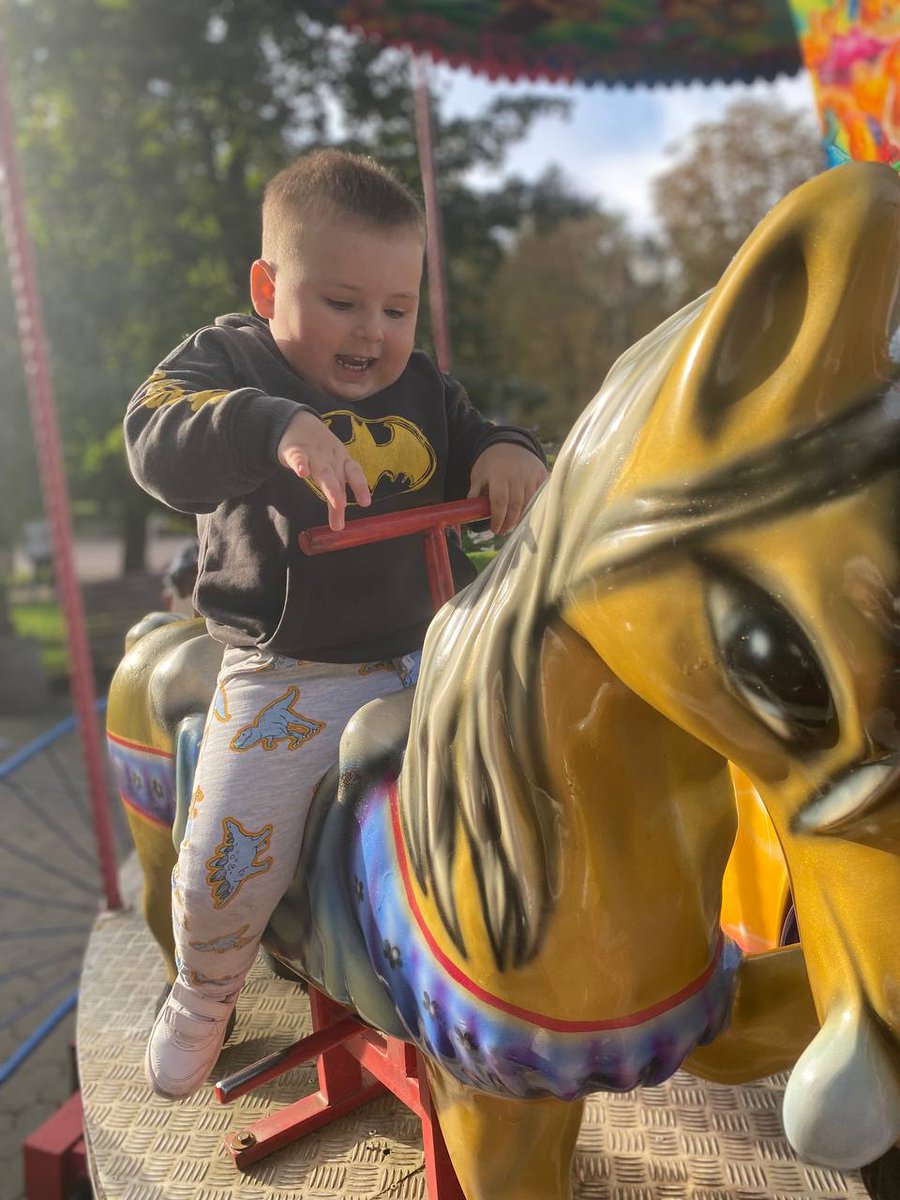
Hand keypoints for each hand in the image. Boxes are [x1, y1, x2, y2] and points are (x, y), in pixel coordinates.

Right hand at [277, 410, 370, 530]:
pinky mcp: (294, 450)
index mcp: (342, 461)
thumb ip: (336, 493)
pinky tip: (302, 473)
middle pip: (337, 477)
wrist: (297, 423)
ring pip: (322, 470)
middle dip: (340, 493)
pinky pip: (298, 457)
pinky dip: (301, 464)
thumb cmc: (320, 452)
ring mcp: (314, 453)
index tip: (365, 503)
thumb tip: (339, 526)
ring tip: (336, 502)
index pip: (354, 473)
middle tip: (343, 508)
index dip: (360, 486)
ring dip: (330, 485)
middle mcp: (331, 458)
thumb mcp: (332, 468)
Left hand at [467, 443, 547, 534]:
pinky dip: (533, 506)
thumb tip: (470, 512)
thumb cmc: (490, 462)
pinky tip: (525, 513)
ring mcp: (531, 476)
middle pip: (515, 506)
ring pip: (528, 503)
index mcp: (499, 476)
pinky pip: (539, 496)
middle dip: (509, 522)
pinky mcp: (541, 475)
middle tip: (502, 531)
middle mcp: (517, 476)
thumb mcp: (478, 475)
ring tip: (512, 523)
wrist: (509, 443)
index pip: (500, 502)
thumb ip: (475, 493)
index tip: (494, 529)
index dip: (498, 519)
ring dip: (520, 517)